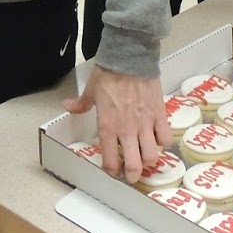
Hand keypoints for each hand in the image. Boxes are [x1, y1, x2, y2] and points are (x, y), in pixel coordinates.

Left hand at [63, 67, 170, 182]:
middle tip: (132, 174)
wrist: (130, 58)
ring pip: (151, 156)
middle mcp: (127, 130)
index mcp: (108, 127)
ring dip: (149, 160)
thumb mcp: (91, 90)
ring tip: (145, 157)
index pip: (110, 161)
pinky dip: (162, 142)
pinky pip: (165, 138)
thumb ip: (81, 103)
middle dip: (133, 175)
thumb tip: (68, 106)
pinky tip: (157, 138)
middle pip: (135, 166)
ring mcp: (145, 124)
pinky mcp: (159, 115)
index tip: (113, 171)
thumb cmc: (109, 73)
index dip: (112, 171)